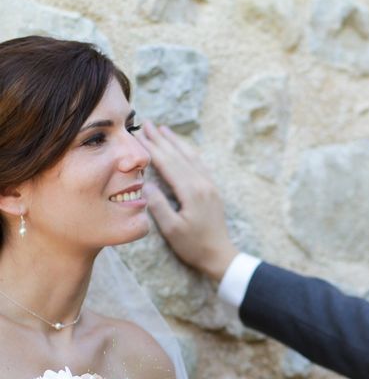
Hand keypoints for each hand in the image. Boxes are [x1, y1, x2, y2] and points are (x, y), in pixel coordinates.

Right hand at [138, 121, 238, 281]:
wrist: (220, 255)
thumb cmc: (194, 246)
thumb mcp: (172, 230)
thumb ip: (158, 206)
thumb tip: (145, 184)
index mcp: (191, 191)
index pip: (167, 163)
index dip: (151, 148)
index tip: (137, 135)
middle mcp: (202, 183)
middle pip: (178, 155)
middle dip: (161, 139)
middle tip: (146, 123)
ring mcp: (209, 185)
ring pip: (191, 156)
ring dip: (176, 142)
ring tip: (163, 129)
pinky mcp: (212, 190)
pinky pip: (200, 164)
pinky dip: (189, 152)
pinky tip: (184, 148)